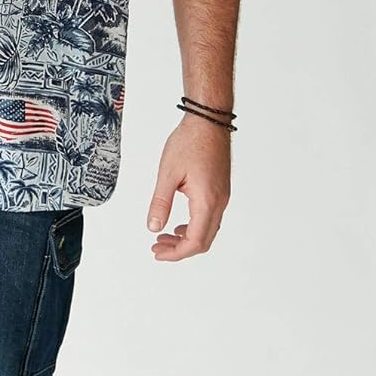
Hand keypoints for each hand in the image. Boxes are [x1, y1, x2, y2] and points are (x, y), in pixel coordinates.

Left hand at [145, 112, 230, 259]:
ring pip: (208, 230)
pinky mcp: (221, 190)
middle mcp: (219, 203)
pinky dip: (194, 226)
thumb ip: (160, 203)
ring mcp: (222, 197)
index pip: (194, 241)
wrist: (209, 121)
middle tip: (157, 248)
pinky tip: (179, 224)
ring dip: (187, 239)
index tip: (158, 253)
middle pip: (203, 241)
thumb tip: (153, 227)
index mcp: (207, 201)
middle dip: (180, 249)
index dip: (176, 253)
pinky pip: (210, 218)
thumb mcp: (168, 173)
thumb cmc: (189, 142)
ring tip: (164, 237)